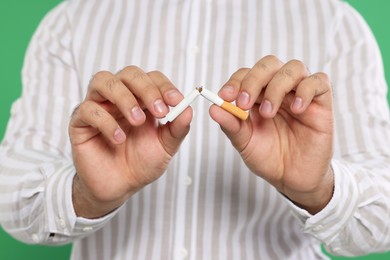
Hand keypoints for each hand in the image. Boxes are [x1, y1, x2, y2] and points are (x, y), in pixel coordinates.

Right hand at [69, 66, 191, 217]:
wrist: (119, 187)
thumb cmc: (141, 163)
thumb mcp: (165, 147)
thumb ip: (177, 128)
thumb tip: (189, 109)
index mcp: (141, 99)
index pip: (151, 78)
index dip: (164, 86)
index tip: (176, 101)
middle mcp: (119, 98)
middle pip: (129, 73)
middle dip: (147, 89)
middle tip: (159, 111)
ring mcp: (98, 106)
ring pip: (103, 81)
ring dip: (124, 98)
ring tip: (138, 122)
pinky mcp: (80, 122)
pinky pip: (88, 109)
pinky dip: (106, 122)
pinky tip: (119, 138)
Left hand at [210, 56, 333, 213]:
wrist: (293, 179)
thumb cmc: (269, 158)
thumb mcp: (245, 143)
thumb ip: (231, 125)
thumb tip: (213, 108)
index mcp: (258, 96)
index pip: (246, 75)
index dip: (235, 82)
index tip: (225, 97)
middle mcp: (278, 89)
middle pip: (268, 64)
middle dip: (253, 80)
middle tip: (244, 103)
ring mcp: (300, 93)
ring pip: (293, 68)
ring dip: (276, 87)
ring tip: (268, 113)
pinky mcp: (321, 102)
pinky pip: (319, 81)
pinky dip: (306, 90)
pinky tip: (296, 109)